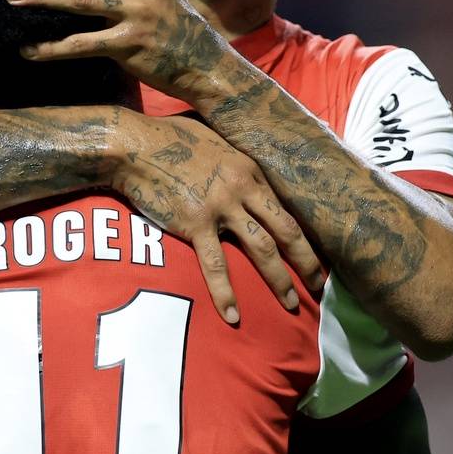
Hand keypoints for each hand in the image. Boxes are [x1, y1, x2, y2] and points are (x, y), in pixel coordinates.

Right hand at [110, 111, 322, 323]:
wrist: (134, 145)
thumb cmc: (170, 138)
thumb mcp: (215, 141)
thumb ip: (234, 162)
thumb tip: (243, 176)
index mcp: (250, 170)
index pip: (285, 208)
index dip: (302, 235)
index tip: (312, 255)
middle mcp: (243, 188)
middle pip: (286, 230)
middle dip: (306, 261)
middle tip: (318, 285)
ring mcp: (220, 207)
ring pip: (261, 249)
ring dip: (279, 280)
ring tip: (291, 304)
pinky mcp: (195, 224)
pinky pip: (216, 265)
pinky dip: (226, 293)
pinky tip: (233, 315)